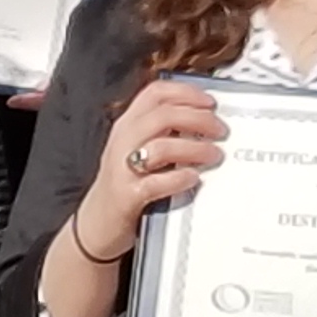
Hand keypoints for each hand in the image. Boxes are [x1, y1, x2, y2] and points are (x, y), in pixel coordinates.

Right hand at [77, 78, 224, 256]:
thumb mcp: (137, 149)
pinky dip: (179, 178)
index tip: (210, 102)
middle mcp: (123, 141)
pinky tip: (193, 178)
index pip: (155, 93)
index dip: (186, 93)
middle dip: (198, 119)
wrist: (97, 224)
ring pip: (162, 147)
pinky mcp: (127, 195)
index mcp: (127, 125)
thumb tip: (205, 120)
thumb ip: (163, 132)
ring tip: (214, 155)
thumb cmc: (124, 185)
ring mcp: (123, 168)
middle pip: (163, 115)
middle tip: (220, 131)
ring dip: (195, 149)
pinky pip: (156, 182)